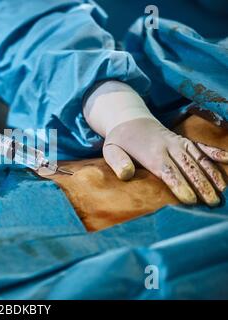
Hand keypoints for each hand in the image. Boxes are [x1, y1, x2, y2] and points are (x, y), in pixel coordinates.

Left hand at [103, 118, 226, 205]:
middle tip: (212, 203)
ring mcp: (179, 143)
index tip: (189, 199)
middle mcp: (168, 146)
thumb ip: (117, 162)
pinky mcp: (185, 141)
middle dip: (201, 185)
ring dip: (212, 174)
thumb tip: (126, 174)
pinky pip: (203, 147)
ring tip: (223, 191)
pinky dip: (217, 153)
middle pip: (188, 167)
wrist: (130, 119)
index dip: (179, 185)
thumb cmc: (120, 140)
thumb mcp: (110, 150)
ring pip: (199, 159)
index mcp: (151, 152)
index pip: (167, 171)